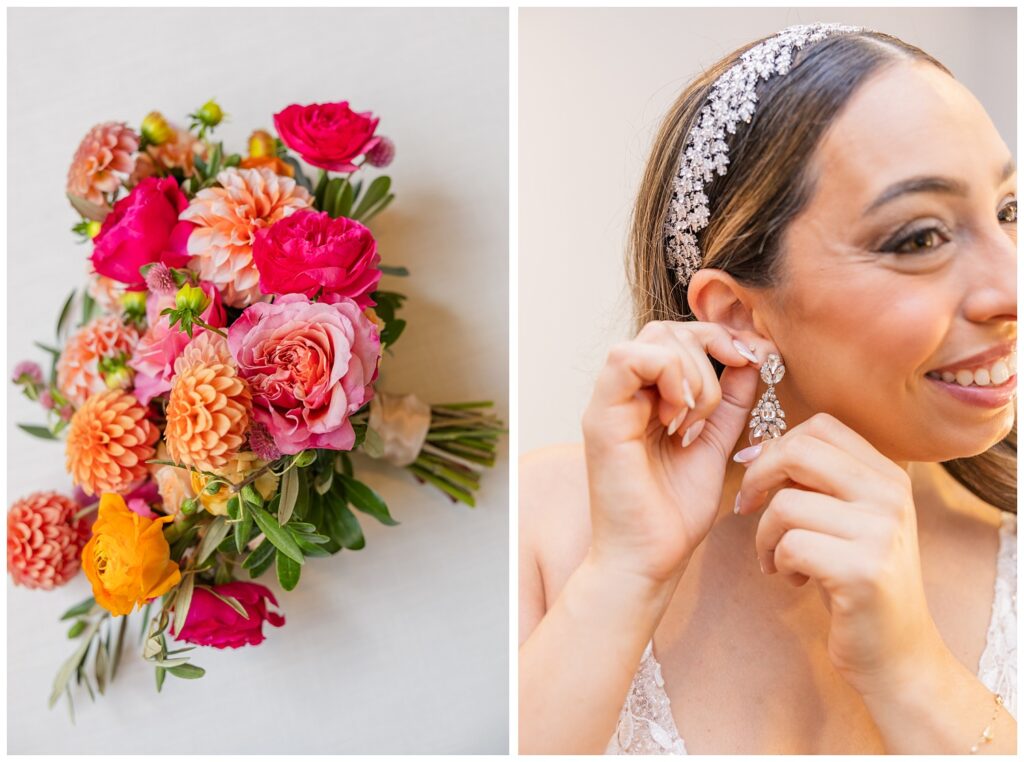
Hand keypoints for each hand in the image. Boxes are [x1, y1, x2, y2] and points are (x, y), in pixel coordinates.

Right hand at [581, 320, 773, 584]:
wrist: (651, 558)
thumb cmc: (675, 512)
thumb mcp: (716, 443)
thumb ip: (730, 401)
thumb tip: (753, 356)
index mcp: (647, 398)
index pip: (676, 337)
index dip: (718, 337)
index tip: (753, 358)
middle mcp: (623, 394)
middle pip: (664, 330)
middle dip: (710, 349)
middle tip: (726, 393)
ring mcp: (608, 403)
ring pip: (650, 340)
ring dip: (693, 372)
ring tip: (698, 419)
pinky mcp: (601, 417)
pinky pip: (627, 360)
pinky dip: (667, 377)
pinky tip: (680, 418)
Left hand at [735, 412, 945, 697]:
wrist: (896, 653)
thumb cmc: (855, 579)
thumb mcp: (846, 519)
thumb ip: (815, 480)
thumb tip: (757, 447)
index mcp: (888, 475)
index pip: (821, 426)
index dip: (776, 445)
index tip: (756, 476)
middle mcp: (891, 496)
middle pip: (799, 451)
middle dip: (757, 477)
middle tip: (745, 507)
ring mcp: (881, 533)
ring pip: (786, 504)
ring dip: (764, 534)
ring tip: (776, 558)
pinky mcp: (863, 572)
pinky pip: (790, 545)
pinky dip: (777, 561)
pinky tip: (791, 578)